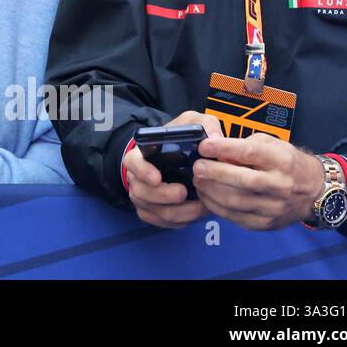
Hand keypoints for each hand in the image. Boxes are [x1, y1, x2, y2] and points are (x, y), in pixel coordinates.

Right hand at [124, 110, 221, 228]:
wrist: (178, 157)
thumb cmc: (181, 139)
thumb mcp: (192, 123)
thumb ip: (204, 124)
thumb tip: (215, 138)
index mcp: (142, 154)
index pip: (132, 162)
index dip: (141, 171)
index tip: (157, 177)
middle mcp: (138, 177)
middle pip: (140, 192)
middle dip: (163, 196)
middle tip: (184, 192)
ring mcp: (144, 197)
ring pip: (153, 211)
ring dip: (177, 212)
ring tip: (200, 207)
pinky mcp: (154, 212)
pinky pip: (162, 223)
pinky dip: (178, 222)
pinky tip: (195, 214)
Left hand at [193, 134, 324, 230]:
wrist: (314, 190)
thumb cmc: (287, 163)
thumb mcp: (271, 144)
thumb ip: (244, 146)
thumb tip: (216, 152)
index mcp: (281, 160)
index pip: (250, 153)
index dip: (224, 148)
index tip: (204, 146)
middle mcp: (280, 185)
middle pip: (244, 180)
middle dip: (215, 173)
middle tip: (197, 167)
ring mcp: (274, 207)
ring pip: (236, 201)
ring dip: (211, 191)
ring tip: (198, 180)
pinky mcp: (265, 223)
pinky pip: (235, 217)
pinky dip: (216, 206)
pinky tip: (206, 196)